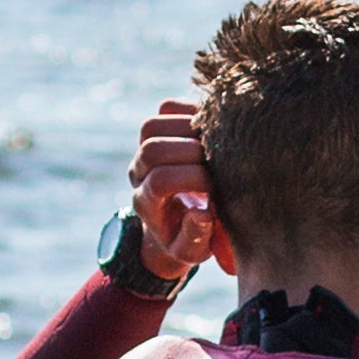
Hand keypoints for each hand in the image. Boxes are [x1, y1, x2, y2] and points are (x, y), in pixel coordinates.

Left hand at [127, 96, 217, 283]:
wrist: (173, 224)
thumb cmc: (188, 238)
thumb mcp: (193, 250)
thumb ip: (195, 237)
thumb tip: (202, 213)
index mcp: (147, 203)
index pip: (161, 180)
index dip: (193, 179)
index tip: (216, 188)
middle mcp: (139, 173)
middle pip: (153, 150)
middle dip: (191, 151)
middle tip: (219, 160)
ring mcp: (145, 149)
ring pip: (153, 125)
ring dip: (188, 127)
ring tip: (216, 141)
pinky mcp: (158, 132)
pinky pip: (166, 108)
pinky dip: (190, 109)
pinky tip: (212, 126)